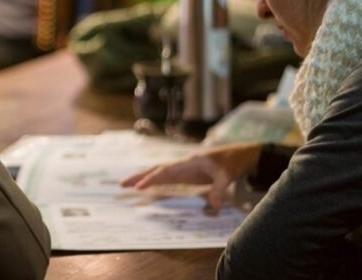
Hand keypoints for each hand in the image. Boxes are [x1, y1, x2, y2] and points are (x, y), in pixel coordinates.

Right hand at [120, 143, 261, 212]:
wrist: (239, 155)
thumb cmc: (231, 162)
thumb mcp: (227, 176)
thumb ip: (219, 190)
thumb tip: (214, 207)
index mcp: (189, 162)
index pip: (166, 172)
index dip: (151, 179)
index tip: (138, 188)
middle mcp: (183, 164)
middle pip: (156, 169)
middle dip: (139, 176)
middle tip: (122, 184)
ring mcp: (184, 168)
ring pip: (159, 172)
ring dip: (144, 178)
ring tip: (127, 185)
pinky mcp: (187, 173)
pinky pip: (166, 177)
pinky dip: (154, 181)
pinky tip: (147, 186)